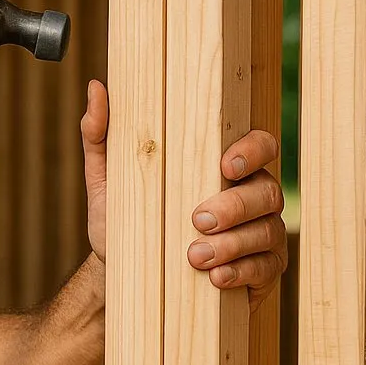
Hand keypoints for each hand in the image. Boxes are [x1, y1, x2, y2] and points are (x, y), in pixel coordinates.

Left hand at [80, 81, 287, 306]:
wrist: (119, 273)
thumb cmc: (122, 218)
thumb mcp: (106, 178)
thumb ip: (101, 134)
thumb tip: (97, 87)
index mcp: (223, 166)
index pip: (258, 145)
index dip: (252, 150)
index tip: (225, 164)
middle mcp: (252, 195)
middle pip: (267, 190)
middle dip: (236, 205)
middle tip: (198, 219)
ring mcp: (261, 233)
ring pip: (268, 231)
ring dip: (234, 244)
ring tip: (196, 256)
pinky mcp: (260, 270)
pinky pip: (266, 267)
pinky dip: (242, 271)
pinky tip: (216, 277)